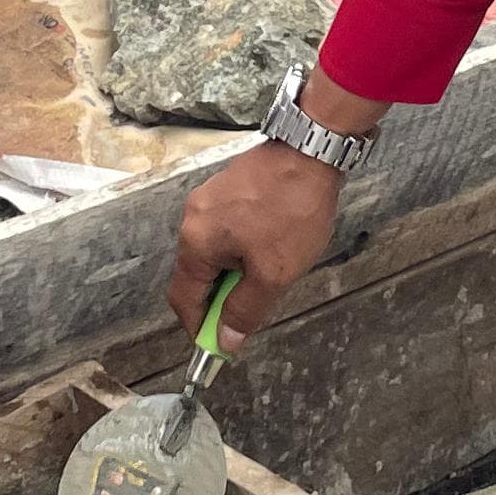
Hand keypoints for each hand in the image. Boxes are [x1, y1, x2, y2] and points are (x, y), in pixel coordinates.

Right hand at [166, 141, 341, 352]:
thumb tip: (225, 340)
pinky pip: (228, 230)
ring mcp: (209, 199)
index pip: (183, 299)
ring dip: (235, 273)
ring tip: (271, 274)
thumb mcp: (273, 273)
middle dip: (221, 298)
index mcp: (195, 242)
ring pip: (215, 252)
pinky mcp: (229, 188)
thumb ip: (245, 310)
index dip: (199, 327)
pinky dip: (243, 249)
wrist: (311, 149)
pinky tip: (271, 248)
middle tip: (251, 312)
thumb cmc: (292, 209)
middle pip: (197, 275)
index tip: (217, 345)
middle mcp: (194, 219)